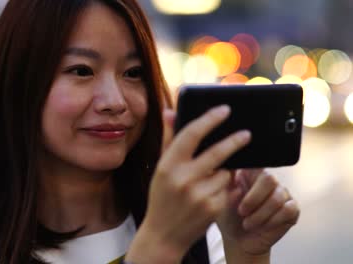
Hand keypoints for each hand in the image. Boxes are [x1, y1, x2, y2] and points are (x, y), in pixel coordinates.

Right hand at [126, 105, 251, 263]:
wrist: (164, 234)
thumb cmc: (162, 198)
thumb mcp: (161, 168)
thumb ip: (168, 139)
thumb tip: (170, 111)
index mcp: (168, 165)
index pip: (192, 134)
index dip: (210, 119)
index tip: (224, 110)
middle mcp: (183, 179)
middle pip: (218, 152)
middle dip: (235, 141)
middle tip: (246, 134)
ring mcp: (200, 195)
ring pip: (225, 172)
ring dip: (223, 172)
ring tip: (208, 181)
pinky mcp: (213, 208)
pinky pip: (228, 189)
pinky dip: (223, 188)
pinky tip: (210, 195)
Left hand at [217, 169, 299, 258]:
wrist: (238, 240)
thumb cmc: (228, 218)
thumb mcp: (219, 198)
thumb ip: (224, 182)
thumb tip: (231, 171)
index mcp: (249, 173)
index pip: (256, 164)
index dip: (248, 176)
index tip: (238, 189)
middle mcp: (267, 180)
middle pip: (269, 179)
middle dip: (253, 199)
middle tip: (241, 212)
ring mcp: (282, 193)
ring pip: (278, 197)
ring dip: (260, 215)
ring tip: (248, 224)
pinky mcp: (292, 208)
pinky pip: (288, 209)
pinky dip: (273, 221)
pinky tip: (263, 226)